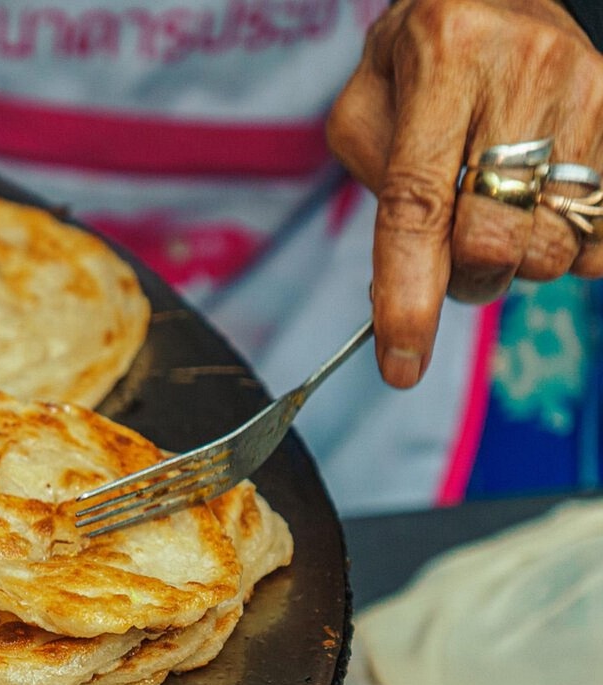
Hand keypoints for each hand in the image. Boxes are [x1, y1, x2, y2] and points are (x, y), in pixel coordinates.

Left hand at [327, 0, 602, 387]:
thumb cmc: (415, 61)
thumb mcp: (365, 107)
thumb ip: (377, 189)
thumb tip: (408, 282)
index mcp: (441, 61)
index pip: (419, 206)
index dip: (408, 296)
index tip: (401, 365)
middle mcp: (522, 70)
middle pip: (494, 238)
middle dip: (464, 278)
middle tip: (451, 261)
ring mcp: (586, 88)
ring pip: (553, 244)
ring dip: (513, 260)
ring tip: (495, 217)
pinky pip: (602, 231)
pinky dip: (567, 246)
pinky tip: (539, 212)